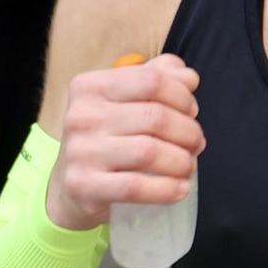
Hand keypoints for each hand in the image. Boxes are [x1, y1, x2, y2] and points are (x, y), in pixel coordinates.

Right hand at [48, 54, 202, 231]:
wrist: (71, 186)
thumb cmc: (107, 137)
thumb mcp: (126, 100)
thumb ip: (158, 78)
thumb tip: (189, 77)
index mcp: (90, 86)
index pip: (151, 80)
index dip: (182, 96)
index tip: (192, 111)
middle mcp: (81, 115)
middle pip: (155, 117)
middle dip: (188, 132)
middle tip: (196, 143)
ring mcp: (79, 152)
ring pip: (149, 152)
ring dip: (182, 161)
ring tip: (189, 166)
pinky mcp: (83, 186)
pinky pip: (135, 187)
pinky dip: (166, 189)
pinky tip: (180, 188)